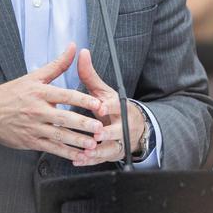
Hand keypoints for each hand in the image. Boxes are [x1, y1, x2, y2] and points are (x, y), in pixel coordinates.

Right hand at [0, 43, 105, 161]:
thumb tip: (73, 47)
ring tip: (92, 145)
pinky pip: (51, 148)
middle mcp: (37, 110)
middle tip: (100, 128)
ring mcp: (34, 127)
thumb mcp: (34, 76)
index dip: (83, 100)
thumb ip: (57, 64)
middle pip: (64, 118)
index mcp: (40, 92)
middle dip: (83, 124)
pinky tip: (78, 156)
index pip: (65, 95)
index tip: (97, 104)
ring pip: (59, 136)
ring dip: (77, 142)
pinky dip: (65, 153)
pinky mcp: (30, 141)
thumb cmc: (11, 93)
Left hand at [72, 49, 145, 165]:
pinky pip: (102, 159)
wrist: (133, 127)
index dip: (108, 107)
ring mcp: (118, 140)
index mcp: (118, 107)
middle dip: (106, 132)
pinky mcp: (113, 152)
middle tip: (95, 135)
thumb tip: (82, 52)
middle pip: (116, 129)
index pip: (116, 106)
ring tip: (86, 152)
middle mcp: (121, 124)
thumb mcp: (103, 91)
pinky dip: (91, 161)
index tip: (100, 108)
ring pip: (110, 147)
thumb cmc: (111, 107)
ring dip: (98, 150)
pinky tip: (79, 160)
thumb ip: (90, 74)